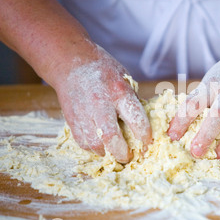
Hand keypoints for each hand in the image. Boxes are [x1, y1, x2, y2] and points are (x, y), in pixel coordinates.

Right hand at [54, 44, 151, 162]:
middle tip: (130, 156)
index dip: (144, 136)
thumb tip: (144, 126)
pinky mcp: (72, 120)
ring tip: (116, 151)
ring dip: (108, 152)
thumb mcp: (125, 80)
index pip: (136, 119)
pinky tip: (101, 145)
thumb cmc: (104, 72)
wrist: (71, 63)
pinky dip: (94, 148)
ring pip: (95, 143)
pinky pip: (83, 142)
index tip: (147, 142)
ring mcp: (84, 113)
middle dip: (123, 152)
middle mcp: (101, 103)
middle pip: (111, 136)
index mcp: (119, 91)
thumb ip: (132, 102)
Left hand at [167, 47, 219, 158]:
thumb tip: (176, 127)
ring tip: (218, 156)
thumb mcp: (208, 82)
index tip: (172, 136)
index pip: (193, 104)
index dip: (181, 121)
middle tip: (195, 152)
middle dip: (206, 135)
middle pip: (216, 115)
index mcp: (211, 86)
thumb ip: (197, 101)